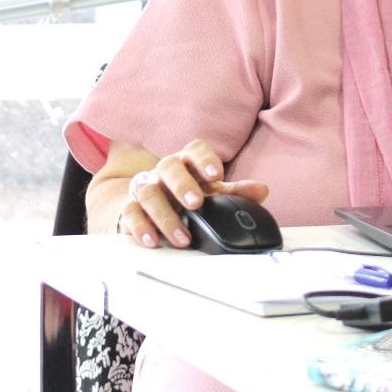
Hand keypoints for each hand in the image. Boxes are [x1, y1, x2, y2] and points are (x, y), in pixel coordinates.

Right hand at [118, 139, 268, 248]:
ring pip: (148, 192)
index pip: (195, 150)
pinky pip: (130, 214)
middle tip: (196, 204)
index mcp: (189, 162)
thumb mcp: (213, 192)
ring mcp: (145, 188)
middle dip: (182, 184)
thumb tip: (262, 190)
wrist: (152, 205)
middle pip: (168, 167)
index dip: (205, 159)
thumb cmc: (188, 195)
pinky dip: (141, 228)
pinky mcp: (129, 208)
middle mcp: (164, 171)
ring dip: (165, 215)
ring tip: (183, 238)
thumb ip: (236, 192)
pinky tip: (154, 241)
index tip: (217, 174)